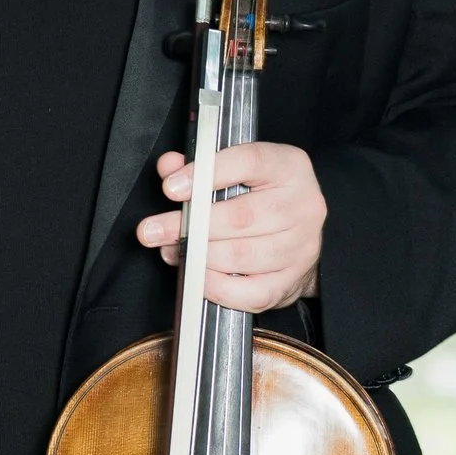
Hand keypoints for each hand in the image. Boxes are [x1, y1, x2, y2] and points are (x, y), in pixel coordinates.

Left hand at [136, 140, 324, 313]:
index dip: (206, 174)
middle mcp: (303, 206)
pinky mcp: (290, 282)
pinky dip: (215, 286)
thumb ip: (201, 167)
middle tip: (153, 230)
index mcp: (290, 168)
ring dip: (197, 256)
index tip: (171, 187)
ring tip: (172, 250)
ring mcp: (301, 247)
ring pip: (241, 255)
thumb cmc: (260, 198)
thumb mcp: (238, 171)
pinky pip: (248, 292)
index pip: (250, 161)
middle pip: (241, 217)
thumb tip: (169, 167)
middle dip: (189, 225)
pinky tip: (196, 275)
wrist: (298, 237)